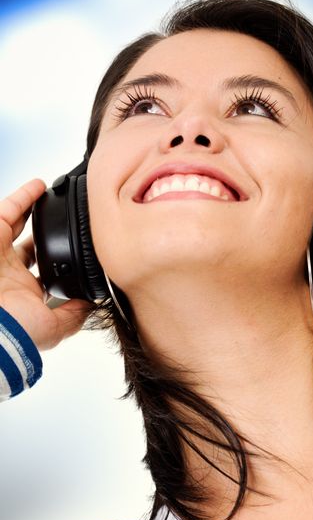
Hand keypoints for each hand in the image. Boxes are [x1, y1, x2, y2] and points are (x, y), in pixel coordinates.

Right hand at [0, 179, 91, 349]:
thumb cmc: (16, 332)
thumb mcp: (55, 327)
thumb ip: (75, 313)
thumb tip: (96, 302)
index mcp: (26, 293)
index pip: (46, 272)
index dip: (61, 261)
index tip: (79, 251)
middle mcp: (11, 273)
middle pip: (31, 245)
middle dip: (48, 233)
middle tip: (69, 222)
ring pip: (19, 224)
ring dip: (37, 209)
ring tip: (57, 197)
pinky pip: (8, 211)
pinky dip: (24, 197)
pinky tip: (40, 187)